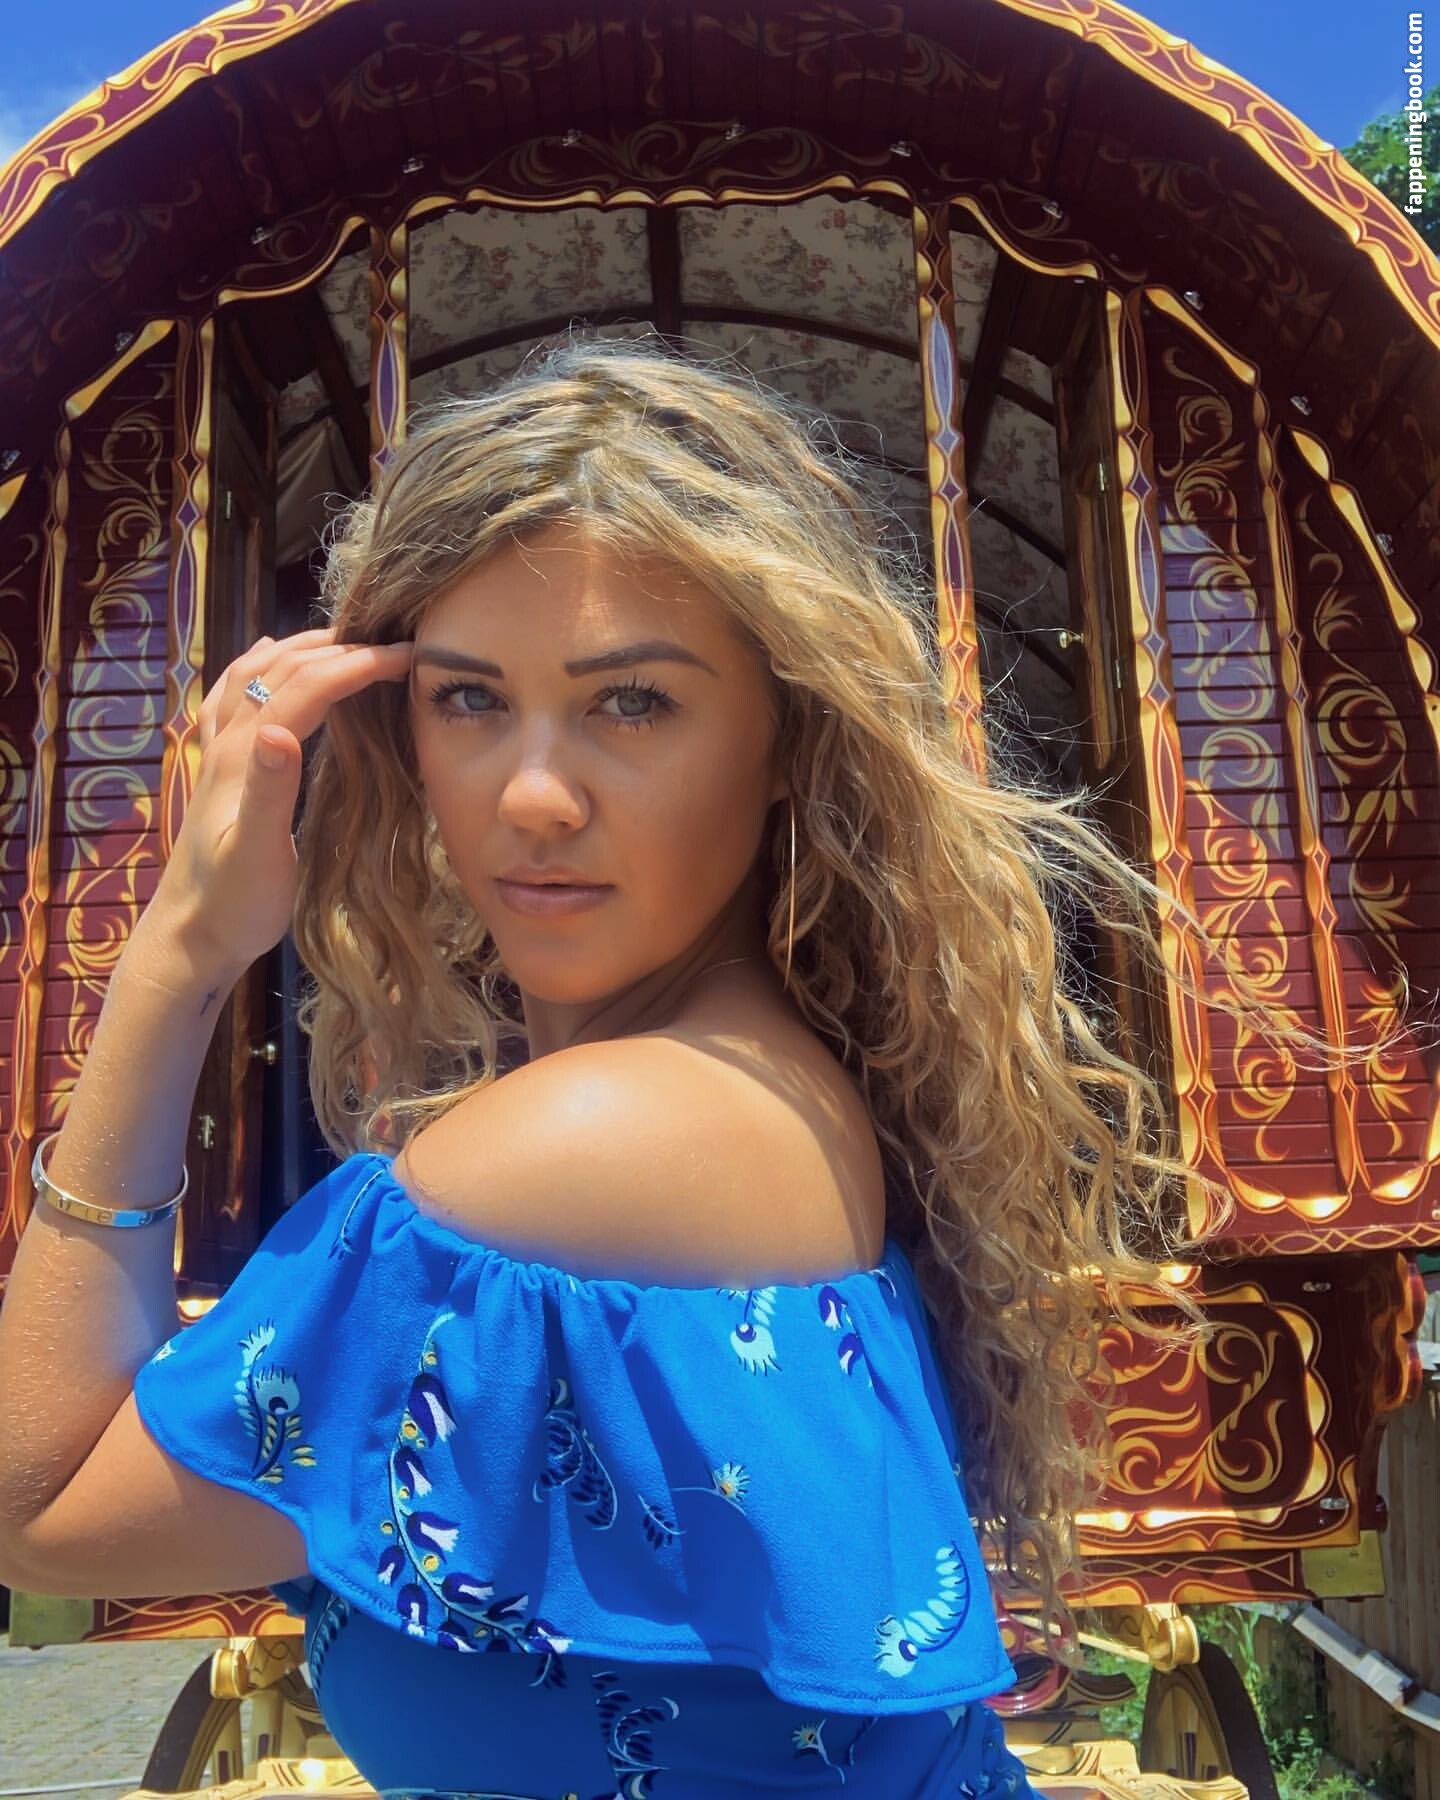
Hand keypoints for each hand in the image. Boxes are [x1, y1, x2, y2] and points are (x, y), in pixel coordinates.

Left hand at [145, 626, 413, 979]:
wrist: (189, 938)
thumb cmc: (235, 906)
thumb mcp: (257, 856)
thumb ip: (270, 792)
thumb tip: (282, 729)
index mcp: (245, 758)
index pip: (308, 688)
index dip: (359, 666)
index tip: (409, 658)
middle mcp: (227, 743)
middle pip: (283, 669)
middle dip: (340, 648)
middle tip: (394, 646)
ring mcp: (216, 753)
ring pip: (254, 672)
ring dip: (301, 647)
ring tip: (345, 640)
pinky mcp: (216, 769)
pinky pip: (231, 693)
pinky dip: (257, 664)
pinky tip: (268, 658)